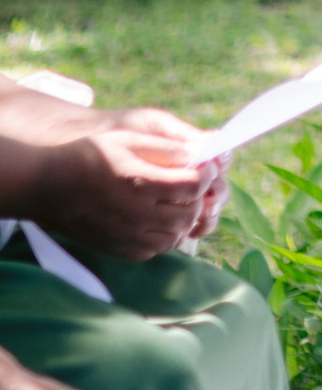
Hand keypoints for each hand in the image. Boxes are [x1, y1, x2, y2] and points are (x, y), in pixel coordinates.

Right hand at [36, 109, 218, 264]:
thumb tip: (197, 154)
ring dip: (183, 218)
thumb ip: (164, 148)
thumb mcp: (127, 139)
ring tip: (177, 201)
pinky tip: (157, 219)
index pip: (194, 186)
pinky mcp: (119, 249)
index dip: (206, 174)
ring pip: (176, 236)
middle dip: (198, 197)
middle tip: (192, 184)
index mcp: (142, 184)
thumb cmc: (87, 155)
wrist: (48, 185)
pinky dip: (164, 236)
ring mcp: (128, 237)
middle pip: (189, 213)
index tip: (204, 166)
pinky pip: (155, 250)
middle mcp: (137, 216)